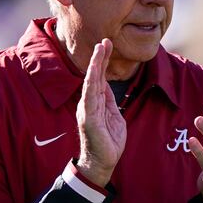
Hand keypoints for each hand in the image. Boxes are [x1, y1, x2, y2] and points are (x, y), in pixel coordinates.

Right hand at [75, 39, 126, 185]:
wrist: (102, 162)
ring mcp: (87, 111)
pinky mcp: (89, 119)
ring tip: (100, 49)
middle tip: (105, 40)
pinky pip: (90, 98)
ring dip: (96, 65)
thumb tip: (106, 85)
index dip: (103, 62)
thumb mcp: (114, 116)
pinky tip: (95, 71)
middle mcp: (89, 104)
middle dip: (100, 58)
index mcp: (96, 102)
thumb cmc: (108, 141)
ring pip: (91, 83)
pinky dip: (92, 83)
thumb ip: (109, 101)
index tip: (107, 45)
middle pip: (94, 76)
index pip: (100, 78)